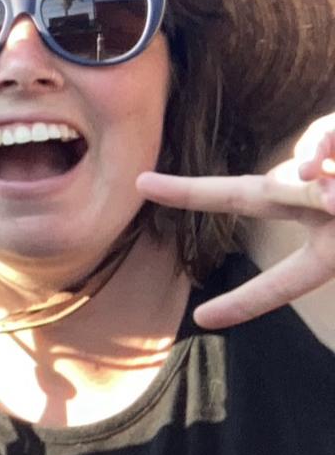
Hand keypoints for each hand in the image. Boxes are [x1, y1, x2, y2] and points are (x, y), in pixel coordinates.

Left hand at [137, 114, 334, 328]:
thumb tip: (323, 191)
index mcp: (329, 248)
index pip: (281, 280)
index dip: (245, 301)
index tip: (202, 319)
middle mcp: (324, 204)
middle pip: (251, 196)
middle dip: (195, 192)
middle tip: (140, 185)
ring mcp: (331, 169)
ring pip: (298, 171)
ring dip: (312, 179)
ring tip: (332, 198)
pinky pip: (324, 135)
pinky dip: (323, 146)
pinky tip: (319, 162)